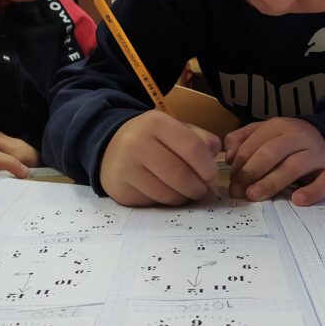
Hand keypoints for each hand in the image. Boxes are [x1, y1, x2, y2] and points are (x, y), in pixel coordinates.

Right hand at [100, 110, 220, 205]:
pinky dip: (166, 202)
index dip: (208, 167)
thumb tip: (213, 163)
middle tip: (202, 190)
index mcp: (156, 122)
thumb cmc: (153, 138)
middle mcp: (137, 142)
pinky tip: (166, 192)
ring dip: (183, 197)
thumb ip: (200, 141)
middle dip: (198, 187)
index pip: (192, 147)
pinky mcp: (120, 190)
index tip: (212, 177)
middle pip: (181, 174)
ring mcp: (126, 167)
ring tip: (185, 191)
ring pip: (168, 194)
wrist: (111, 147)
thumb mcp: (176, 129)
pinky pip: (153, 203)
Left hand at [225, 117, 324, 205]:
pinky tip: (297, 200)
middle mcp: (298, 137)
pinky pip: (324, 181)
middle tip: (238, 192)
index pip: (254, 144)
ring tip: (254, 196)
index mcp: (279, 126)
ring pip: (294, 166)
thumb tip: (229, 157)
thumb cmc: (290, 141)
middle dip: (250, 173)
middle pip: (271, 153)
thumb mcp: (266, 132)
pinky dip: (312, 191)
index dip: (239, 164)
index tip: (231, 182)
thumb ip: (243, 139)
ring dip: (272, 182)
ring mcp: (317, 153)